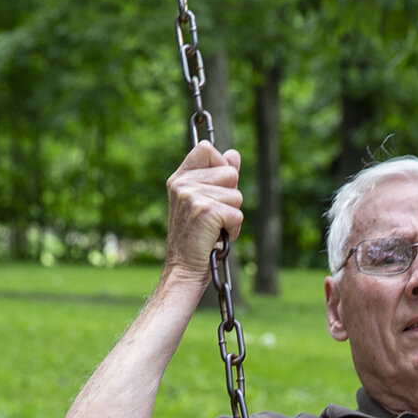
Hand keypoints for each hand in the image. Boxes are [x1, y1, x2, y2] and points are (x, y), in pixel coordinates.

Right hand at [164, 141, 243, 284]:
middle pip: (229, 173)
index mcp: (179, 178)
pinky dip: (233, 230)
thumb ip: (218, 176)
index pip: (206, 148)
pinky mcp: (207, 211)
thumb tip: (234, 154)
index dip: (220, 164)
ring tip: (214, 228)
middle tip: (213, 216)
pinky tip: (217, 237)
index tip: (217, 187)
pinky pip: (238, 215)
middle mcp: (183, 184)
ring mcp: (193, 196)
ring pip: (237, 195)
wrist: (184, 268)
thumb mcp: (204, 202)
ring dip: (232, 215)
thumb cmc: (196, 238)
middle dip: (230, 197)